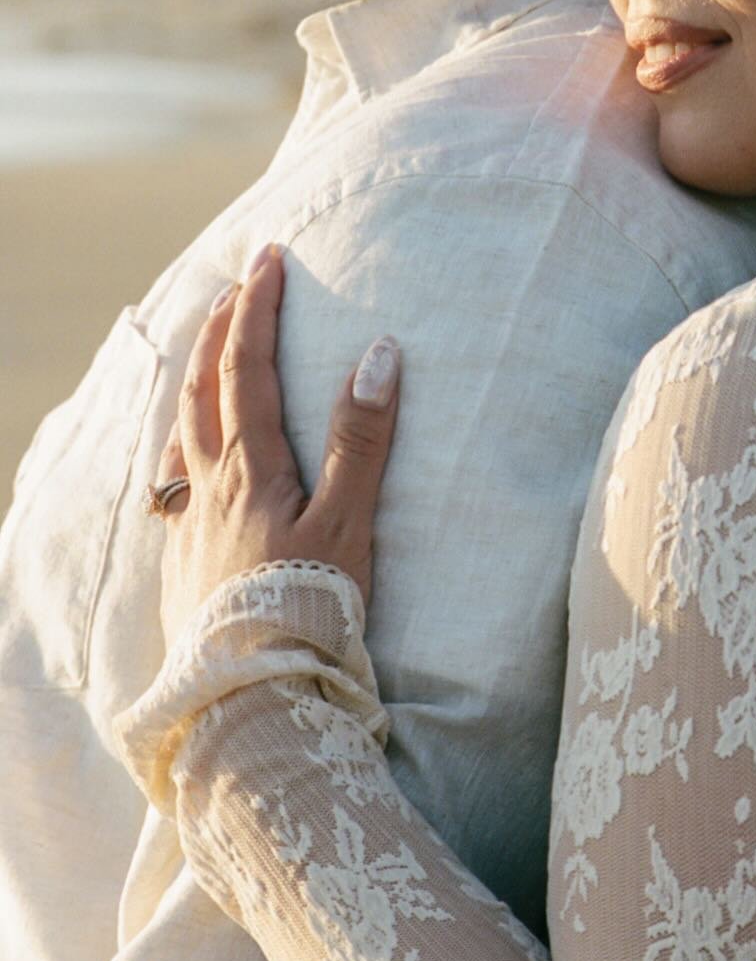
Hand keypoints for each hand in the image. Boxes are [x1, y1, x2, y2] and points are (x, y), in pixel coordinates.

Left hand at [153, 244, 400, 647]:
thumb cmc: (307, 611)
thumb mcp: (348, 522)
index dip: (258, 309)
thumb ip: (362, 439)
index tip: (269, 260)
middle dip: (219, 329)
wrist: (251, 700)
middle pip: (201, 389)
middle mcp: (209, 487)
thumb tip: (378, 353)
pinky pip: (172, 483)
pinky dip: (182, 446)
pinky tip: (187, 462)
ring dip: (193, 382)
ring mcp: (190, 526)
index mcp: (250, 468)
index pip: (246, 368)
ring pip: (179, 434)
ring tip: (204, 355)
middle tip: (238, 286)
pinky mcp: (183, 565)